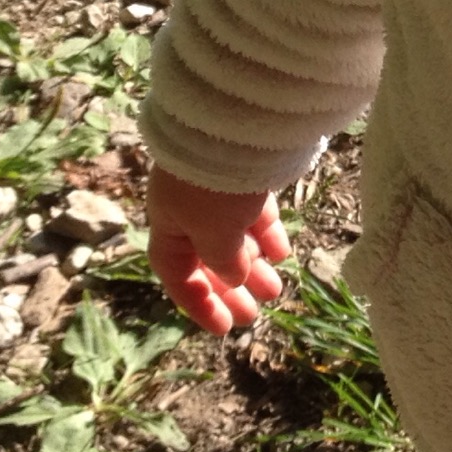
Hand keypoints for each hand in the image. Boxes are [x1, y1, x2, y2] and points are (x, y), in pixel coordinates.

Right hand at [145, 167, 290, 334]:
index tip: (223, 329)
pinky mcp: (244, 172)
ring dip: (253, 266)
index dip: (198, 302)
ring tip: (276, 289)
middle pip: (206, 257)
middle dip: (229, 288)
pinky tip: (283, 254)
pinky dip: (266, 234)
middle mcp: (188, 207)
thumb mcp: (214, 232)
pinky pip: (253, 212)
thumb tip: (234, 276)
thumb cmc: (214, 187)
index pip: (176, 272)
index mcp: (168, 222)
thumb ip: (223, 261)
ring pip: (233, 237)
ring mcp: (217, 189)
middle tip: (254, 316)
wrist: (234, 122)